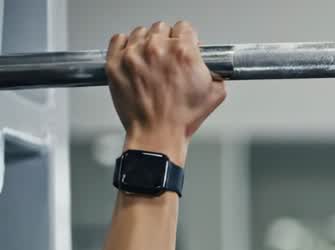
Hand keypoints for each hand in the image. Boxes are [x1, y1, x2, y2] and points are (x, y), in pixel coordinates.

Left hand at [105, 21, 225, 163]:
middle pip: (162, 27)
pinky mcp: (115, 63)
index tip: (185, 46)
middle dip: (168, 40)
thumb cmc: (181, 118)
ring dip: (147, 42)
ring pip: (140, 31)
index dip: (188, 38)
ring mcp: (133, 55)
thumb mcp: (215, 94)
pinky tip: (134, 56)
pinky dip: (126, 44)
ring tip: (151, 59)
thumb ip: (216, 72)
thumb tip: (214, 66)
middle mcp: (157, 49)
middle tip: (168, 57)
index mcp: (183, 53)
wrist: (157, 134)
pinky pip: (118, 39)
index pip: (185, 28)